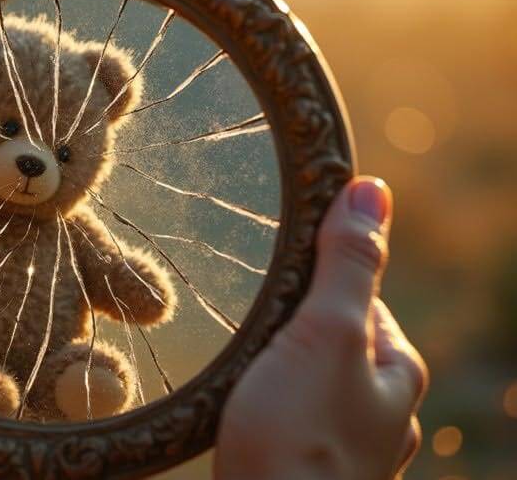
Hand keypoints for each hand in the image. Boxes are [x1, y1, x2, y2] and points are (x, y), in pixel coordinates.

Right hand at [214, 177, 427, 479]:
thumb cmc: (298, 435)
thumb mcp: (325, 333)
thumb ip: (349, 264)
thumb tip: (372, 189)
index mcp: (398, 373)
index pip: (362, 301)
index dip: (317, 284)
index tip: (275, 289)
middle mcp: (385, 415)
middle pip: (336, 345)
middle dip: (296, 333)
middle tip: (250, 334)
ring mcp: (350, 451)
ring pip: (314, 388)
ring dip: (281, 375)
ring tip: (243, 377)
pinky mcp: (311, 473)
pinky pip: (295, 424)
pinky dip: (273, 412)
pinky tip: (248, 419)